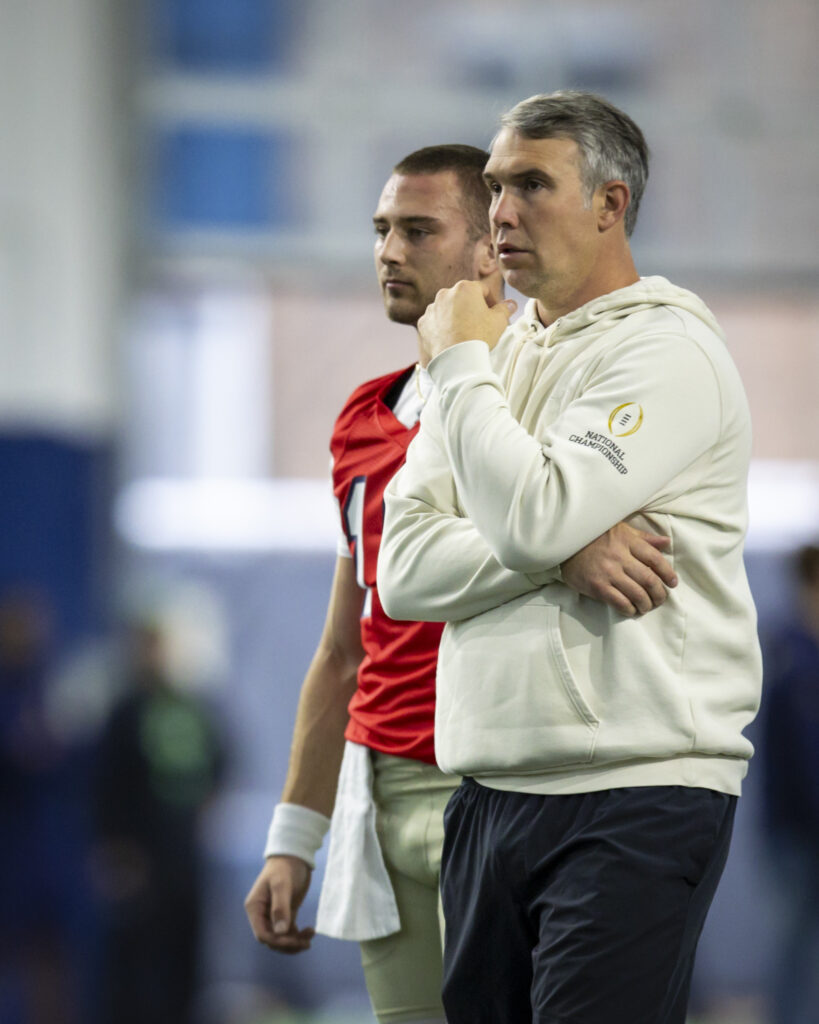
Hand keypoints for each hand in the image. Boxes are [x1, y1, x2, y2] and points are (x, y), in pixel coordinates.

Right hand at [244, 855, 314, 953]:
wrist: (294, 855)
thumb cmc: (285, 867)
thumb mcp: (282, 885)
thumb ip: (280, 908)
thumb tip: (280, 932)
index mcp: (255, 908)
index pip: (262, 934)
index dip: (277, 941)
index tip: (294, 939)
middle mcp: (261, 914)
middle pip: (272, 940)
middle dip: (288, 944)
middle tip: (307, 942)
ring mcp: (273, 914)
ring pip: (281, 938)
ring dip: (294, 942)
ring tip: (310, 937)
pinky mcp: (285, 913)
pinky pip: (289, 932)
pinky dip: (297, 935)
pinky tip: (309, 932)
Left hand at [418, 278, 515, 366]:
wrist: (456, 358)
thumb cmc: (479, 336)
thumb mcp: (499, 321)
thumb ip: (505, 309)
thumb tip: (511, 304)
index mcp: (465, 288)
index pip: (482, 290)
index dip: (491, 301)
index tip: (494, 313)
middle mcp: (445, 293)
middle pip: (462, 298)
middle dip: (470, 308)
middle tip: (478, 324)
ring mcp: (432, 308)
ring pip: (446, 309)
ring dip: (454, 317)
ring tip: (463, 333)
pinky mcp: (423, 323)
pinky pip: (435, 322)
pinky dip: (441, 328)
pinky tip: (450, 339)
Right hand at [561, 522, 677, 616]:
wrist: (565, 544)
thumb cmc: (595, 537)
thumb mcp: (621, 530)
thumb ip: (644, 538)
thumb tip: (666, 542)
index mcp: (627, 541)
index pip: (655, 559)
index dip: (668, 573)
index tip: (673, 583)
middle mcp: (620, 557)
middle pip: (648, 579)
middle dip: (659, 593)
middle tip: (660, 600)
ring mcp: (608, 573)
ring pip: (637, 593)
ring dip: (646, 604)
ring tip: (647, 606)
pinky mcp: (597, 586)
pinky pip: (619, 602)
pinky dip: (629, 609)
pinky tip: (632, 609)